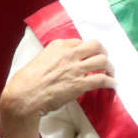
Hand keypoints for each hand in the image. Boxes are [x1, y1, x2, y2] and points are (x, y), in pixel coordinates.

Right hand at [0, 39, 114, 137]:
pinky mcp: (81, 84)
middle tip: (105, 59)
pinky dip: (110, 82)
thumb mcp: (40, 59)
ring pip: (103, 61)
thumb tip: (63, 63)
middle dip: (103, 52)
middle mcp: (69, 54)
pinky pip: (102, 79)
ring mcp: (76, 68)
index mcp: (58, 46)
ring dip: (110, 67)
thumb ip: (54, 57)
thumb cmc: (27, 80)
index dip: (86, 50)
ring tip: (110, 73)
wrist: (25, 95)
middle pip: (96, 46)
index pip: (80, 42)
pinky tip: (112, 85)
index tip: (88, 56)